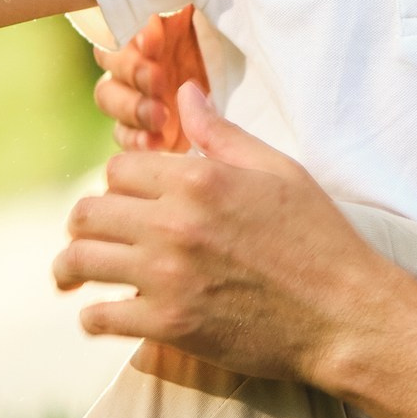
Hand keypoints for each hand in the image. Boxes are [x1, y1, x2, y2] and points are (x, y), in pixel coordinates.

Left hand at [54, 84, 388, 385]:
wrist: (344, 314)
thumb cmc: (319, 238)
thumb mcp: (277, 171)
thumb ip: (221, 133)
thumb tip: (184, 91)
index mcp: (199, 179)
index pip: (118, 169)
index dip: (119, 183)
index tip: (126, 200)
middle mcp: (175, 224)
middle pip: (88, 213)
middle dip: (84, 222)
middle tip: (89, 236)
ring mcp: (168, 277)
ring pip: (81, 261)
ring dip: (71, 268)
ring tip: (72, 275)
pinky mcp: (169, 326)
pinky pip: (99, 318)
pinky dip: (94, 316)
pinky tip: (102, 313)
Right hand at [92, 6, 209, 150]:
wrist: (240, 75)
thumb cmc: (219, 35)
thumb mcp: (203, 11)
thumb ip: (178, 11)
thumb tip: (156, 17)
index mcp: (142, 26)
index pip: (113, 26)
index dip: (126, 36)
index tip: (153, 41)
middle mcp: (131, 58)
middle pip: (108, 58)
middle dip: (131, 72)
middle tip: (158, 79)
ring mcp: (135, 93)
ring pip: (109, 98)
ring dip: (131, 107)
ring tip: (160, 115)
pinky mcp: (144, 128)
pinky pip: (124, 135)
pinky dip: (136, 139)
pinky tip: (157, 141)